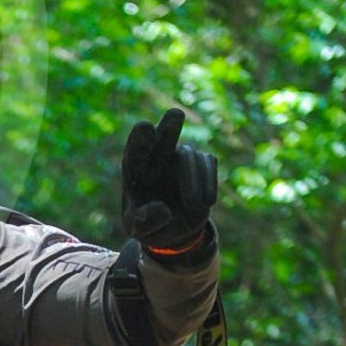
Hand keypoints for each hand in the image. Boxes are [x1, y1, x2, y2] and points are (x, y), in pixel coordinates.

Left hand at [120, 107, 217, 251]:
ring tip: (193, 207)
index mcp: (135, 170)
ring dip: (193, 183)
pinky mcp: (202, 161)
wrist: (173, 227)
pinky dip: (209, 185)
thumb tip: (164, 210)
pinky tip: (205, 203)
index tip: (145, 127)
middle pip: (162, 135)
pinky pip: (209, 163)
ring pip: (190, 157)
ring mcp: (180, 156)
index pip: (135, 152)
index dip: (140, 140)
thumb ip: (145, 222)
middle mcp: (157, 157)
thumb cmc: (148, 224)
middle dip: (169, 126)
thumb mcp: (139, 231)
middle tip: (176, 114)